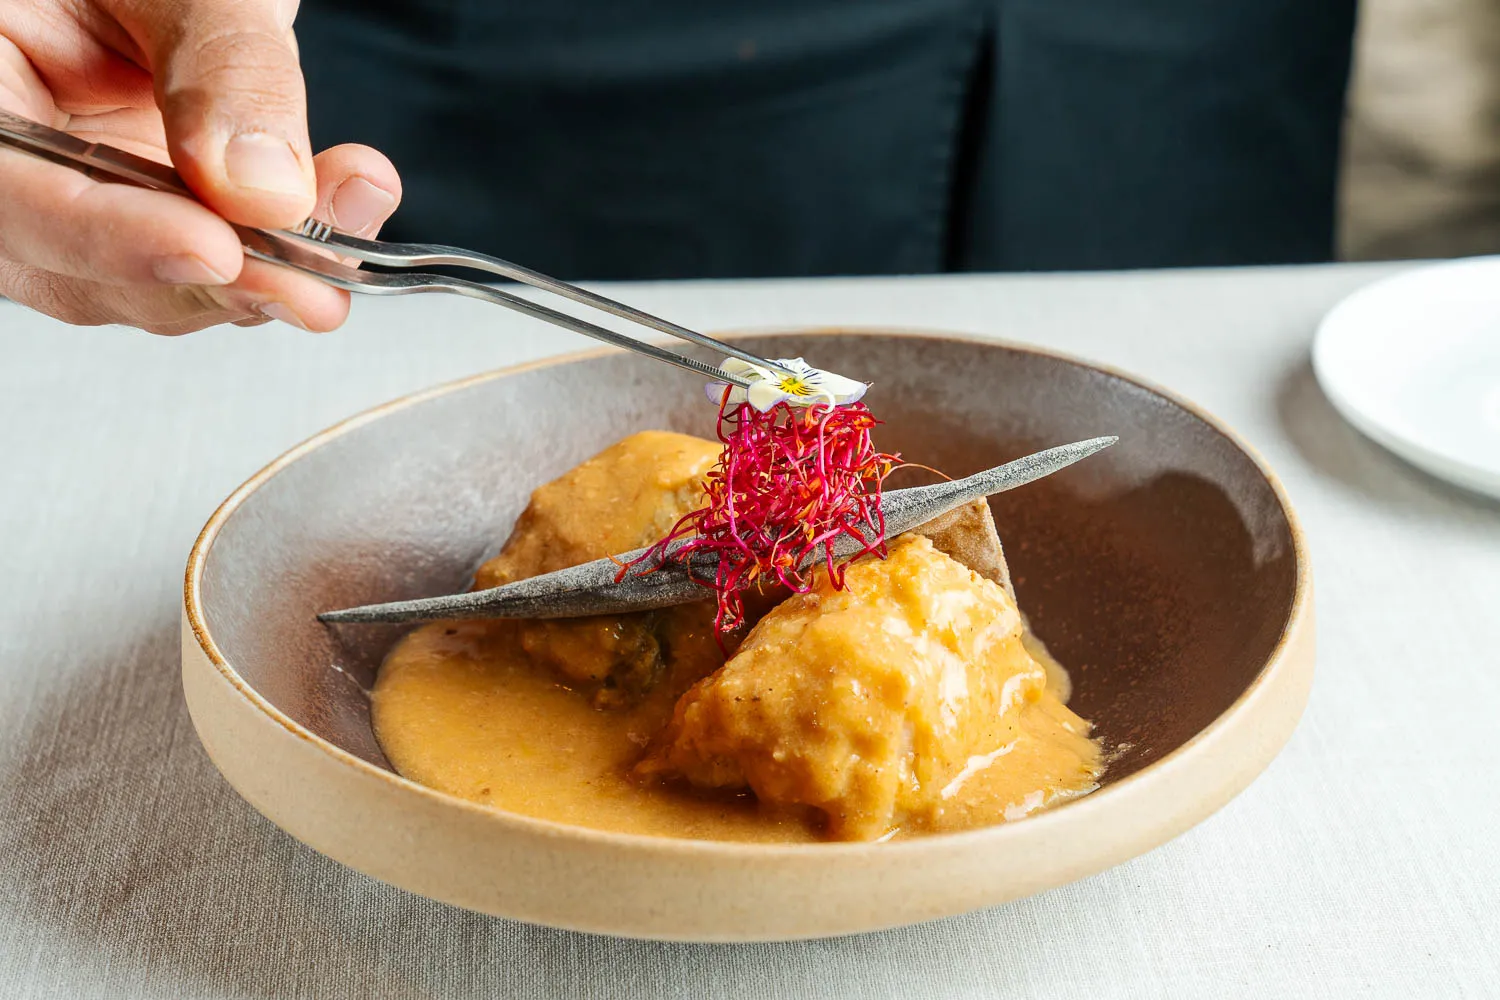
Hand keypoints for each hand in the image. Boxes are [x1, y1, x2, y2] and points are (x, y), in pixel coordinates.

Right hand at [0, 0, 401, 333]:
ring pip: (155, 289)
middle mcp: (15, 160)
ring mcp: (79, 199)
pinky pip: (214, 270)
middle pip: (80, 272)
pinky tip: (347, 209)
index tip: (211, 250)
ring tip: (350, 214)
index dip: (111, 240)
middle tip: (311, 283)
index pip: (12, 198)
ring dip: (265, 275)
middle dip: (211, 284)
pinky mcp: (150, 220)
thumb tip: (262, 186)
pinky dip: (287, 253)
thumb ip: (221, 69)